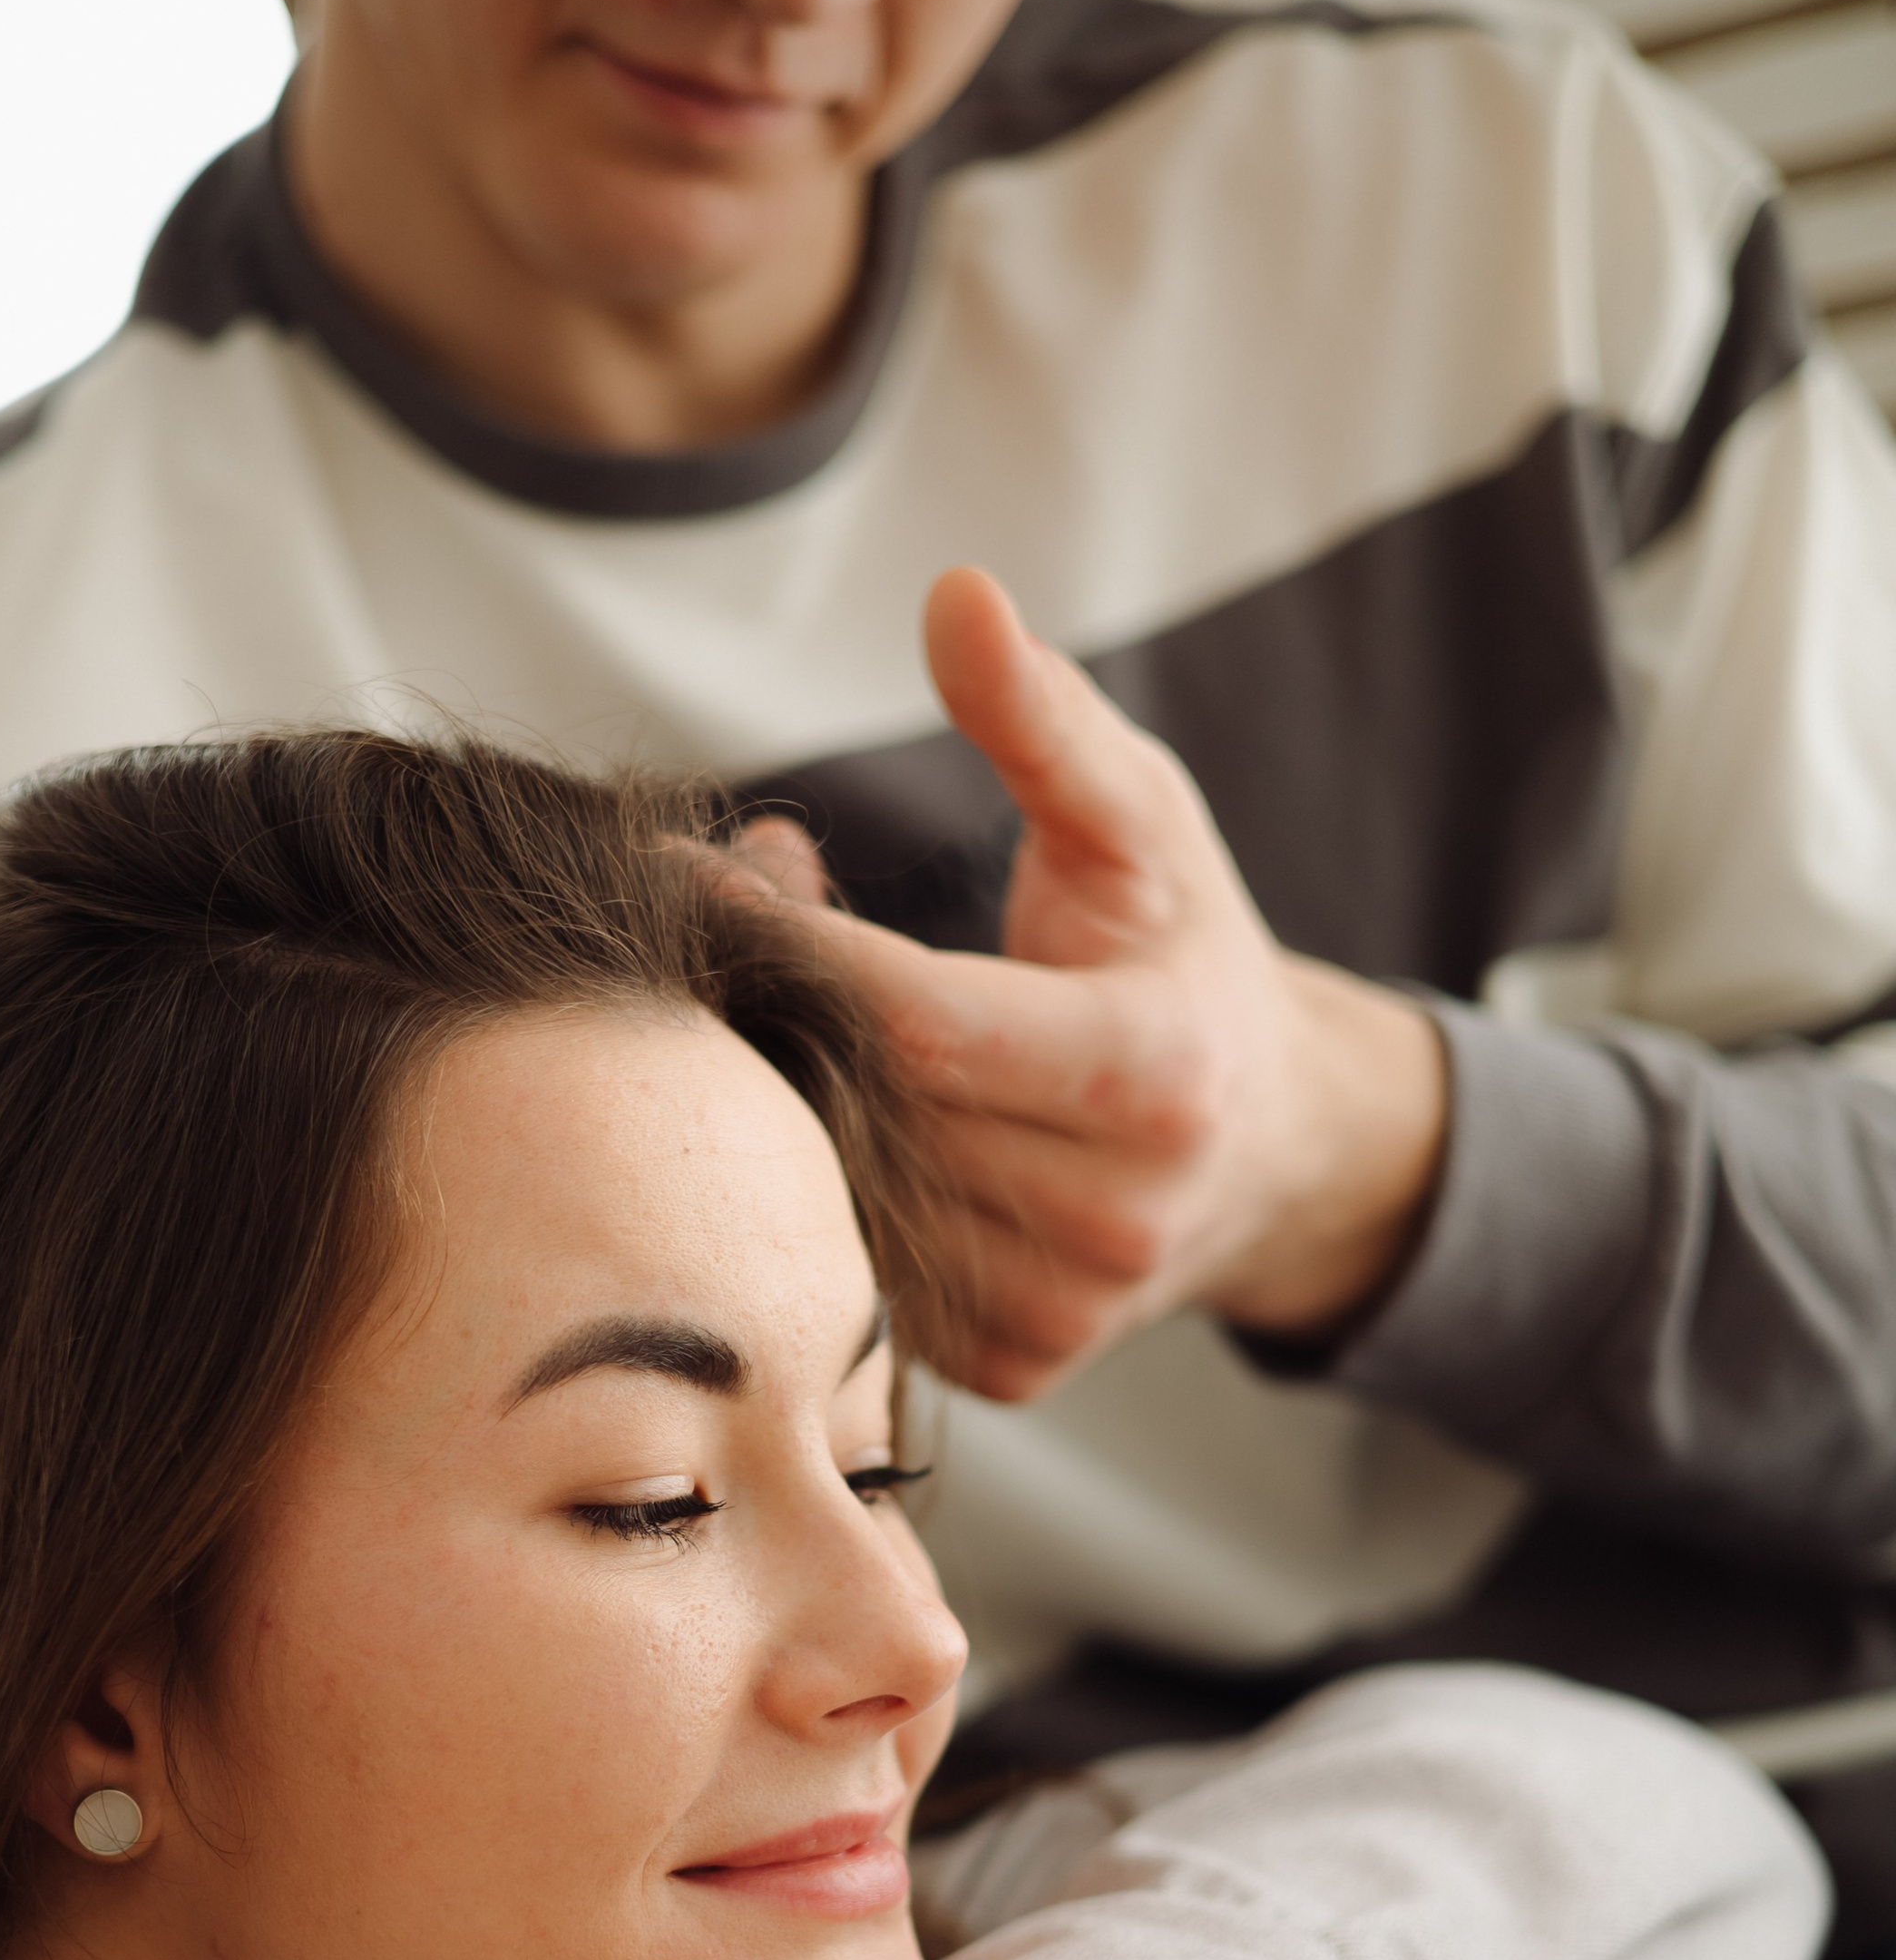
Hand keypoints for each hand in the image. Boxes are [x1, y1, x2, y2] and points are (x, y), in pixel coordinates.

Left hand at [745, 568, 1449, 1399]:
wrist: (1270, 1148)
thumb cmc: (1180, 953)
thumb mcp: (1139, 818)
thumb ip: (1042, 720)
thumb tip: (956, 595)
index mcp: (1155, 1071)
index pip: (919, 1021)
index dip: (787, 944)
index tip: (689, 872)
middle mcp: (1115, 1212)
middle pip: (867, 1113)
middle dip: (774, 1009)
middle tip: (726, 924)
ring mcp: (1061, 1307)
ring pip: (844, 1206)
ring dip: (777, 1103)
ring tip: (780, 1009)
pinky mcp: (1013, 1365)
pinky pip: (859, 1281)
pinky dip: (818, 1197)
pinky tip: (824, 1118)